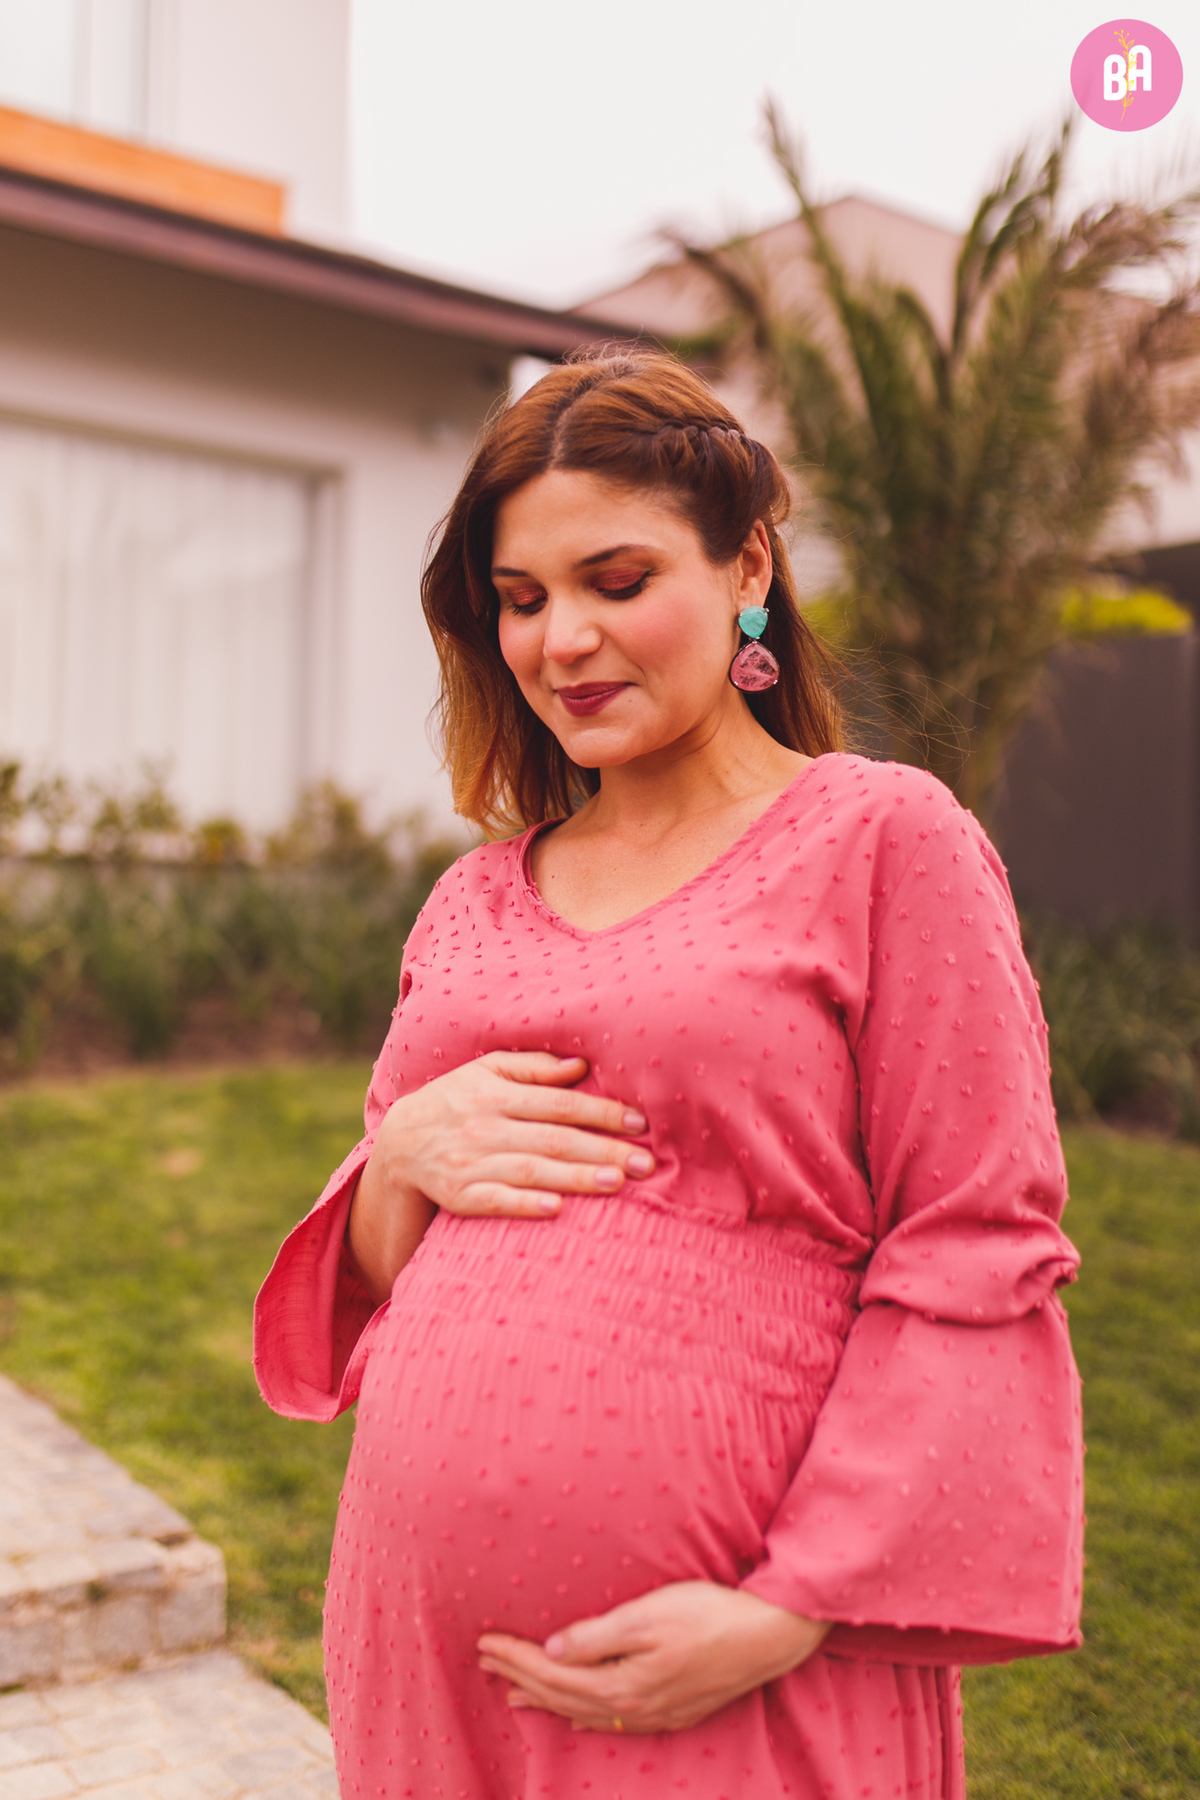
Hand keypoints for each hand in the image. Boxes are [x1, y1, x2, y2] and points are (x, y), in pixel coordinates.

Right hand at [347, 1052, 652, 1301]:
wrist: (399, 1143)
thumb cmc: (457, 1100)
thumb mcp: (486, 1071)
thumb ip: (533, 1068)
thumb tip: (580, 1065)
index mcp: (497, 1093)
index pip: (559, 1103)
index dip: (600, 1112)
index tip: (640, 1122)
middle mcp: (485, 1126)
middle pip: (553, 1139)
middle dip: (602, 1149)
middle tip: (645, 1162)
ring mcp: (470, 1162)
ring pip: (530, 1170)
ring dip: (574, 1177)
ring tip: (616, 1183)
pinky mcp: (458, 1195)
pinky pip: (493, 1201)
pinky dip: (522, 1204)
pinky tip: (555, 1208)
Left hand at [477, 1580, 829, 1734]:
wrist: (767, 1636)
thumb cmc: (707, 1615)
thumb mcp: (647, 1615)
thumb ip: (596, 1636)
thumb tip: (550, 1652)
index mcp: (620, 1684)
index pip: (551, 1675)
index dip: (515, 1659)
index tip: (484, 1643)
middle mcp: (631, 1708)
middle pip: (562, 1697)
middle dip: (520, 1679)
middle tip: (485, 1663)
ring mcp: (653, 1713)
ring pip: (585, 1714)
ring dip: (547, 1702)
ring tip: (515, 1695)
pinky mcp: (672, 1710)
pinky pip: (613, 1722)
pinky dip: (585, 1717)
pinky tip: (578, 1717)